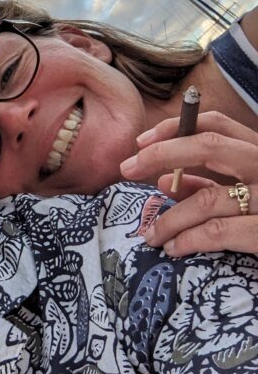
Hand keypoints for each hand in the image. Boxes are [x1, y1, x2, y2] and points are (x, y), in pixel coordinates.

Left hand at [120, 110, 257, 254]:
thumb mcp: (248, 196)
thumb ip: (213, 185)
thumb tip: (165, 181)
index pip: (218, 125)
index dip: (175, 128)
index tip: (141, 142)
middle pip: (210, 146)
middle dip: (162, 154)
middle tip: (127, 168)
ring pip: (208, 198)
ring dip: (169, 217)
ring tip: (151, 235)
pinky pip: (219, 231)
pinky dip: (189, 238)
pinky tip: (174, 248)